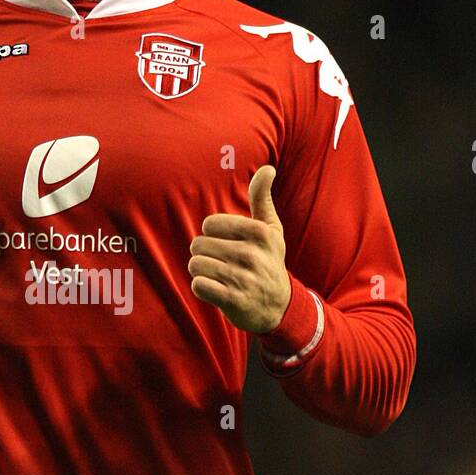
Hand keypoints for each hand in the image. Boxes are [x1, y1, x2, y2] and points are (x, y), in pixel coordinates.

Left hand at [188, 165, 291, 332]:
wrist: (279, 306)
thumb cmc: (269, 261)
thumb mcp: (271, 229)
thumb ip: (262, 198)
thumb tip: (268, 168)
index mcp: (260, 233)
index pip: (210, 224)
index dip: (213, 234)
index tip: (228, 243)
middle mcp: (252, 255)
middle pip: (199, 244)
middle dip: (204, 254)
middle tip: (222, 262)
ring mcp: (243, 279)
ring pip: (196, 265)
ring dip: (202, 271)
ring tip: (219, 276)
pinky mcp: (233, 300)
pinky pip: (198, 286)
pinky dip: (202, 288)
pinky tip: (217, 289)